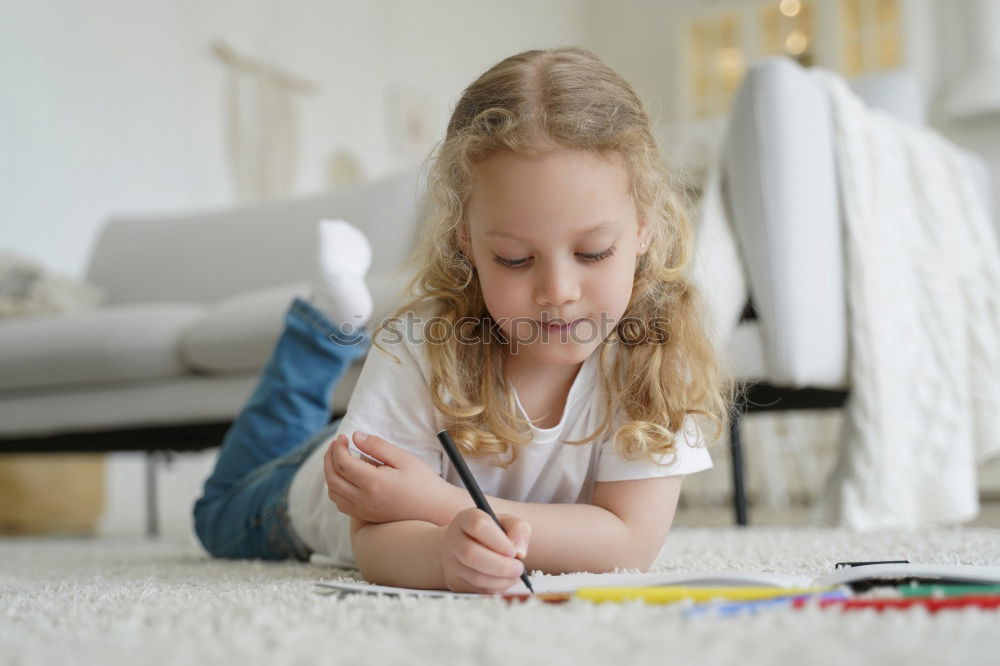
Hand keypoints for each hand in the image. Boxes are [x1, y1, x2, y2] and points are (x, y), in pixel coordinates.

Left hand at [323, 431, 447, 524]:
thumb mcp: (403, 458)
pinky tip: (347, 478)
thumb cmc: (423, 482)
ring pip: (333, 493)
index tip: (344, 437)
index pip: (343, 462)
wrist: (436, 510)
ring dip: (331, 474)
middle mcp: (364, 500)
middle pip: (332, 478)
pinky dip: (337, 489)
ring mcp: (364, 511)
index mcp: (372, 483)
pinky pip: (341, 504)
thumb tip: (356, 436)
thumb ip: (377, 446)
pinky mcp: (367, 517)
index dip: (339, 447)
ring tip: (338, 459)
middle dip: (329, 458)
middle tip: (335, 445)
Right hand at [439, 507, 530, 593]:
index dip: (498, 541)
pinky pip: (476, 589)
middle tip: (519, 568)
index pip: (478, 526)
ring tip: (515, 576)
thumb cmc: (492, 533)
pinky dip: (495, 588)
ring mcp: (451, 561)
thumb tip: (519, 552)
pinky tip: (506, 581)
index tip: (513, 552)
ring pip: (474, 576)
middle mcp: (454, 539)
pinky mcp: (455, 581)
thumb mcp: (508, 523)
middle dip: (500, 566)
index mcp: (466, 519)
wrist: (467, 546)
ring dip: (500, 580)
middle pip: (471, 554)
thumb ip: (518, 530)